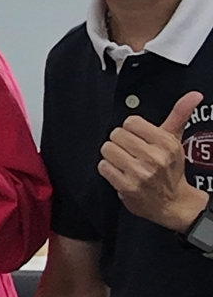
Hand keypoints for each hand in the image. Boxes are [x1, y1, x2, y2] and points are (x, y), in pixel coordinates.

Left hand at [99, 90, 208, 232]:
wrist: (173, 202)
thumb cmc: (170, 168)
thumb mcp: (175, 139)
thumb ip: (179, 114)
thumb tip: (194, 95)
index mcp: (165, 143)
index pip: (130, 122)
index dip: (131, 130)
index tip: (138, 139)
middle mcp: (154, 157)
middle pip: (116, 135)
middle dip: (121, 143)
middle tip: (132, 152)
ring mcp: (140, 173)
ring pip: (107, 149)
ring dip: (113, 156)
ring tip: (126, 163)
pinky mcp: (127, 187)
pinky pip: (103, 167)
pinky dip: (108, 170)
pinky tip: (121, 173)